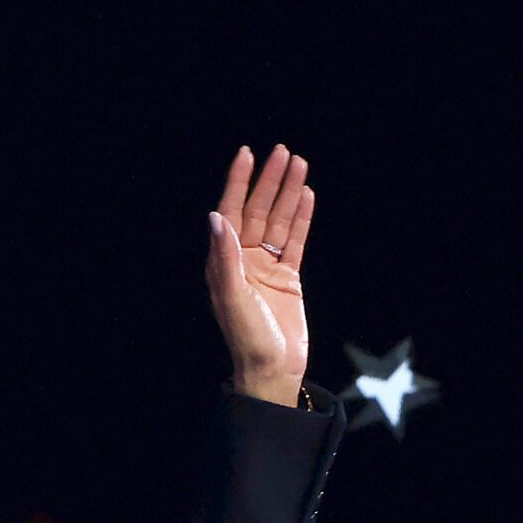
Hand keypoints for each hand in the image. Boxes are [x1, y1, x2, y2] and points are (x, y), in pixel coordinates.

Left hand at [204, 144, 313, 404]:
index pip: (229, 213)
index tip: (247, 155)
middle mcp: (243, 261)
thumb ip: (225, 258)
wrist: (272, 370)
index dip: (237, 183)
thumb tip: (215, 219)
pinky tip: (306, 197)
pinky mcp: (288, 278)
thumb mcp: (231, 297)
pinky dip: (300, 219)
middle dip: (269, 182)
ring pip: (277, 222)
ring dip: (287, 194)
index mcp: (223, 264)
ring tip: (300, 165)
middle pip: (256, 212)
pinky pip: (294, 241)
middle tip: (283, 152)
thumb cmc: (247, 338)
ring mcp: (266, 268)